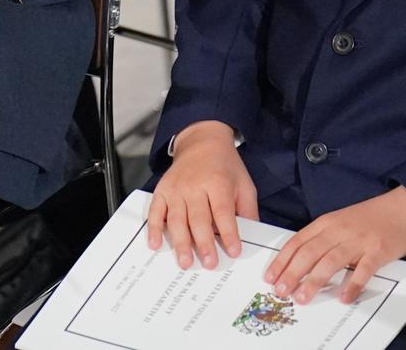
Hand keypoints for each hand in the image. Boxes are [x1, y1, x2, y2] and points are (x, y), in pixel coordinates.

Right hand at [146, 122, 257, 269]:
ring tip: (185, 263)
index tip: (234, 252)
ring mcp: (176, 188)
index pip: (223, 212)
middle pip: (198, 218)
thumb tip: (251, 238)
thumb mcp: (244, 184)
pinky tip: (155, 245)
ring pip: (177, 219)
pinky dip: (154, 228)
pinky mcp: (162, 190)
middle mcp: (194, 185)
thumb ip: (247, 210)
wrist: (201, 142)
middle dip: (204, 243)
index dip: (229, 233)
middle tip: (209, 264)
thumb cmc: (225, 167)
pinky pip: (155, 211)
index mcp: (217, 182)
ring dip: (181, 242)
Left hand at [265, 187, 405, 305]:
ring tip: (303, 297)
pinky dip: (353, 284)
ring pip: (331, 261)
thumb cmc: (372, 218)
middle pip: (310, 252)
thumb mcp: (342, 221)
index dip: (282, 260)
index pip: (298, 241)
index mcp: (328, 222)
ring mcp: (359, 240)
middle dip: (292, 273)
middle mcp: (340, 230)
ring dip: (315, 280)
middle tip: (280, 291)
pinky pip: (363, 270)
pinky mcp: (379, 251)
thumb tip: (301, 264)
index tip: (270, 277)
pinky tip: (344, 297)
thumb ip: (324, 239)